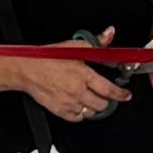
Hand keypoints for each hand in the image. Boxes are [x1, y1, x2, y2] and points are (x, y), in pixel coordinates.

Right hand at [0, 51, 126, 120]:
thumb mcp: (74, 45)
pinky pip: (77, 118)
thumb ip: (96, 43)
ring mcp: (69, 103)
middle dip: (107, 100)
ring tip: (91, 99)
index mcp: (84, 75)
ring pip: (91, 112)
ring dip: (94, 107)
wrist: (27, 70)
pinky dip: (81, 113)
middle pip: (102, 104)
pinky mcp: (60, 110)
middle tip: (105, 95)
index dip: (121, 94)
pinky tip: (79, 105)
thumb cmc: (47, 58)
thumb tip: (109, 35)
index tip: (125, 95)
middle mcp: (78, 91)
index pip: (109, 90)